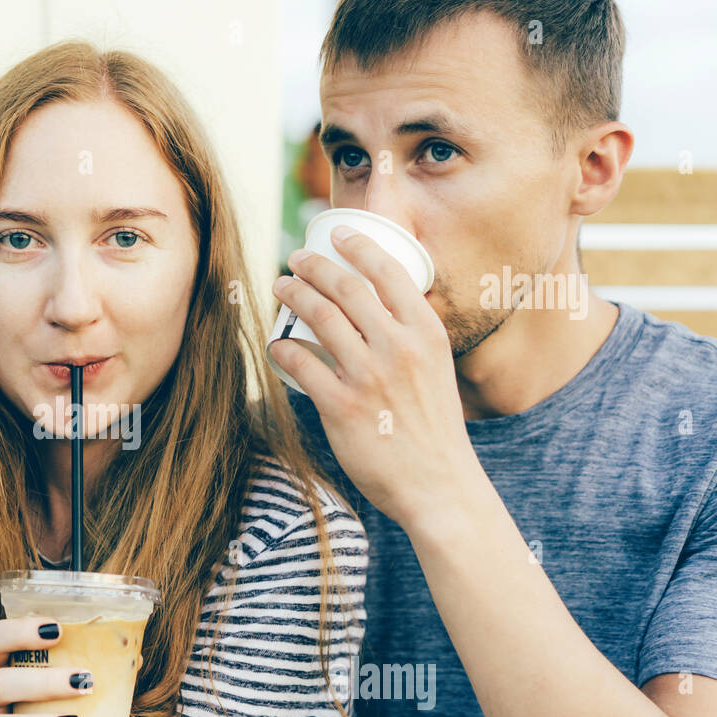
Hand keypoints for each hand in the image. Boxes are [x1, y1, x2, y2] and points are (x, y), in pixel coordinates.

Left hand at [268, 225, 483, 532]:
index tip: (336, 234)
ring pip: (319, 316)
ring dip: (293, 294)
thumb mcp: (436, 368)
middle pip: (346, 287)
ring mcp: (369, 376)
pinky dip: (283, 346)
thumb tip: (378, 307)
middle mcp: (399, 347)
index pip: (388, 271)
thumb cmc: (433, 426)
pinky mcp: (342, 406)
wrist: (439, 483)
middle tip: (294, 260)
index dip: (357, 245)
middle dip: (313, 265)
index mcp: (426, 332)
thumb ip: (411, 336)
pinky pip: (302, 363)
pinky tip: (277, 342)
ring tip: (280, 287)